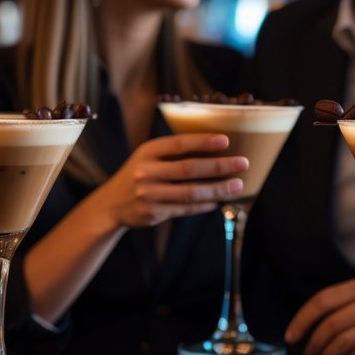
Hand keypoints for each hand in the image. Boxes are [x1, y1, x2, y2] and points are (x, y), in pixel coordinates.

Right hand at [96, 133, 247, 228]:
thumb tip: (215, 149)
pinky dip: (204, 205)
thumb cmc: (138, 174)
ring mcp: (149, 194)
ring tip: (237, 185)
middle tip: (243, 163)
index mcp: (147, 151)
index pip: (178, 144)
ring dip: (217, 189)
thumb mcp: (147, 157)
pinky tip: (218, 201)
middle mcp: (146, 172)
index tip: (226, 141)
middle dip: (219, 166)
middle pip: (189, 169)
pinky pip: (185, 209)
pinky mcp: (153, 213)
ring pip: (190, 192)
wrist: (111, 204)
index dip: (202, 142)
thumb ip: (172, 154)